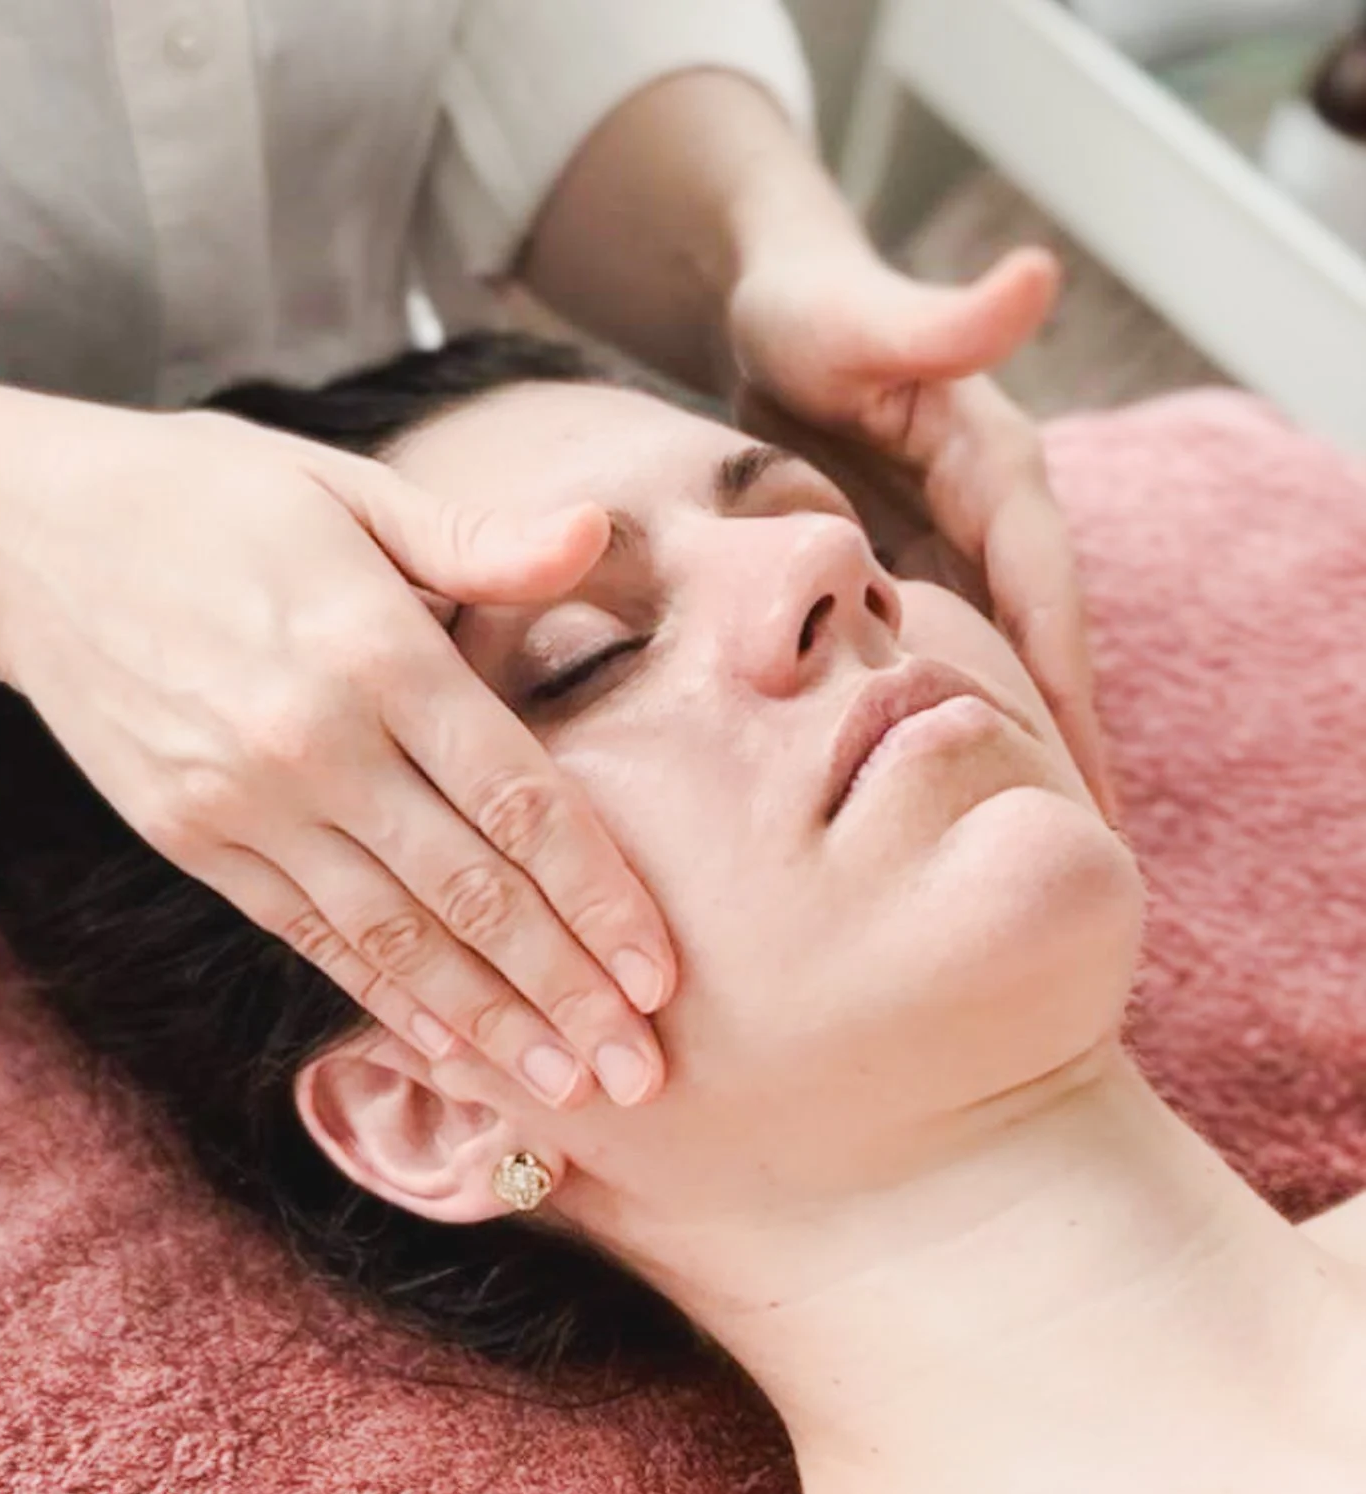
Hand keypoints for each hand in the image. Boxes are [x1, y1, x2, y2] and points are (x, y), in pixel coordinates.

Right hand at [0, 398, 675, 1108]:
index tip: (659, 974)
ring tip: (565, 1086)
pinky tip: (452, 1050)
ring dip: (489, 1022)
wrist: (24, 541)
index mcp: (374, 649)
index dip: (596, 896)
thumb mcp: (345, 489)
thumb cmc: (211, 499)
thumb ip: (474, 538)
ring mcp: (246, 804)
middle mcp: (314, 742)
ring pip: (394, 938)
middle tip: (640, 1072)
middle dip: (563, 990)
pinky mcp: (194, 841)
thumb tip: (591, 533)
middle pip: (469, 893)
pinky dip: (386, 998)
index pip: (518, 799)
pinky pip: (311, 936)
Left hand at [724, 243, 1116, 818]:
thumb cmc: (809, 308)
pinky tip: (936, 802)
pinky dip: (947, 728)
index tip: (1083, 787)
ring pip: (996, 672)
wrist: (767, 306)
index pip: (1047, 600)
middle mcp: (993, 522)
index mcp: (999, 472)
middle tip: (1075, 860)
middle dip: (1062, 754)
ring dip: (1014, 756)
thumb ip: (939, 317)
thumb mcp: (864, 315)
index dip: (1066, 695)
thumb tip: (1037, 276)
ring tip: (1024, 856)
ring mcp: (954, 552)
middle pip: (1041, 656)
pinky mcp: (911, 572)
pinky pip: (940, 665)